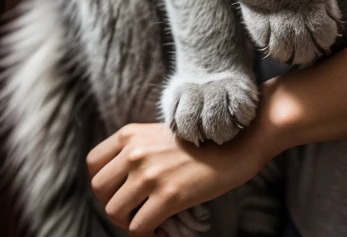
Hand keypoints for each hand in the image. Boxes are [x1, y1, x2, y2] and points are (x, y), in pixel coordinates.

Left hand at [87, 120, 271, 233]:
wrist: (239, 141)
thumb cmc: (202, 142)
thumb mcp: (160, 134)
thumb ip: (137, 150)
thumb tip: (120, 181)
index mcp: (131, 134)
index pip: (93, 164)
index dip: (104, 183)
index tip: (122, 191)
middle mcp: (135, 151)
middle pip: (99, 191)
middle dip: (116, 204)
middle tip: (137, 210)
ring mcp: (150, 173)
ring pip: (114, 212)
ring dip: (131, 222)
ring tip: (152, 220)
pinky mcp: (168, 196)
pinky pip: (137, 228)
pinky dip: (149, 235)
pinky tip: (165, 229)